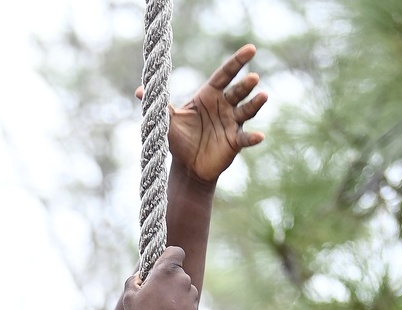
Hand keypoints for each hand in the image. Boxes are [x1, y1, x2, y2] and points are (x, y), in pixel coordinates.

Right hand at [123, 248, 198, 309]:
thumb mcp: (129, 298)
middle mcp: (183, 279)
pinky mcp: (195, 308)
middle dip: (167, 279)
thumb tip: (138, 277)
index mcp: (167, 270)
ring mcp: (191, 294)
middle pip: (177, 271)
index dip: (168, 256)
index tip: (159, 266)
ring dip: (173, 293)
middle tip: (152, 293)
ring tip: (159, 309)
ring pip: (182, 287)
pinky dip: (179, 306)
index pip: (175, 251)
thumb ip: (132, 281)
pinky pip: (186, 302)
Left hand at [137, 44, 266, 184]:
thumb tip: (139, 91)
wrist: (187, 167)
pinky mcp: (235, 141)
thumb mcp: (168, 121)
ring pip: (247, 110)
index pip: (225, 74)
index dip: (237, 62)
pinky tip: (259, 136)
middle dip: (245, 84)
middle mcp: (224, 106)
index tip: (250, 49)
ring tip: (263, 96)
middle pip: (237, 91)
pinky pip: (246, 138)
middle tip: (252, 77)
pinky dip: (252, 137)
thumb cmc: (180, 140)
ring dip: (255, 104)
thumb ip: (159, 105)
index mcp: (210, 95)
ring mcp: (232, 123)